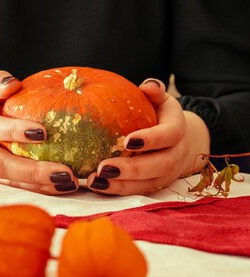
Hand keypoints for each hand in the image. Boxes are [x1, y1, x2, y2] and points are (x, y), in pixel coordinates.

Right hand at [0, 71, 78, 193]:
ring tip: (69, 182)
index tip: (43, 131)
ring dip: (40, 184)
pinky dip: (40, 188)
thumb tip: (13, 83)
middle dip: (32, 171)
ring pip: (8, 181)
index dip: (13, 130)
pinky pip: (15, 186)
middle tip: (64, 171)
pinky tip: (63, 186)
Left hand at [86, 78, 209, 195]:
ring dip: (120, 185)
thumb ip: (155, 92)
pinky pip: (138, 191)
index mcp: (178, 129)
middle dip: (132, 169)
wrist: (181, 141)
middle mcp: (176, 154)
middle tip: (103, 167)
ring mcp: (167, 174)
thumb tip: (148, 85)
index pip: (169, 135)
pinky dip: (117, 190)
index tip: (128, 140)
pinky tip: (96, 186)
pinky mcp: (155, 185)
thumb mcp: (161, 101)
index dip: (151, 139)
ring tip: (94, 181)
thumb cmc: (161, 116)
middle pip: (160, 165)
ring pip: (148, 184)